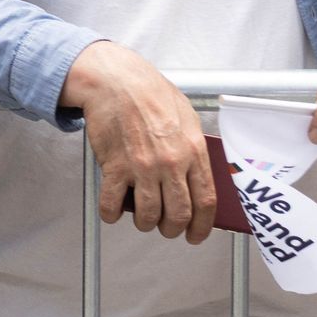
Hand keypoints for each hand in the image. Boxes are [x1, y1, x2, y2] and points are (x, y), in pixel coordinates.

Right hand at [62, 41, 215, 242]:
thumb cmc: (150, 93)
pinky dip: (111, 214)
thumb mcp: (187, 117)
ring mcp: (142, 167)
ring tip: (141, 219)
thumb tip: (199, 173)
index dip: (201, 226)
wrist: (116, 81)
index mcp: (193, 152)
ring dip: (145, 223)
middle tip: (166, 227)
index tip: (195, 235)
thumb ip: (195, 147)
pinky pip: (112, 203)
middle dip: (172, 228)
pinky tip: (112, 211)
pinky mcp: (114, 165)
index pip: (205, 202)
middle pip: (178, 214)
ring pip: (148, 214)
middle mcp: (170, 163)